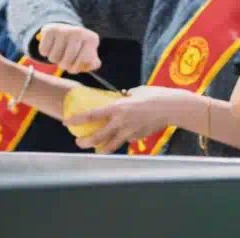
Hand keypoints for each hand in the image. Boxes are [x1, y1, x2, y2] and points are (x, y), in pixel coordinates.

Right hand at [38, 23, 100, 72]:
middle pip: (66, 62)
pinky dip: (46, 53)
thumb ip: (92, 64)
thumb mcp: (88, 55)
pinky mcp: (50, 30)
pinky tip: (52, 46)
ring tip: (60, 52)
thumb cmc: (78, 48)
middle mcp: (79, 32)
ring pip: (53, 58)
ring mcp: (64, 30)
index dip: (77, 68)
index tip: (75, 65)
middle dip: (64, 65)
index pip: (84, 61)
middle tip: (65, 60)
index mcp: (92, 39)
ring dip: (54, 60)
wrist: (64, 30)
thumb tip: (90, 66)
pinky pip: (44, 51)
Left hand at [66, 86, 183, 153]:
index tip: (66, 122)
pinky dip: (121, 140)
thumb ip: (127, 96)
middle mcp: (120, 122)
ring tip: (95, 149)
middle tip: (79, 141)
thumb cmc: (156, 95)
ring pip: (109, 145)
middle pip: (96, 136)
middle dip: (84, 141)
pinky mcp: (137, 137)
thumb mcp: (138, 91)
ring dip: (99, 149)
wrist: (173, 107)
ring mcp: (129, 132)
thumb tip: (122, 96)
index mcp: (118, 107)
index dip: (77, 119)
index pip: (91, 115)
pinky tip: (122, 138)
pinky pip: (126, 140)